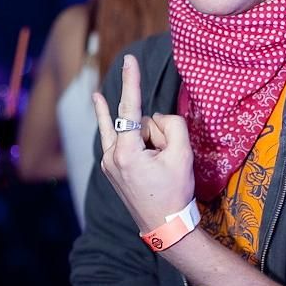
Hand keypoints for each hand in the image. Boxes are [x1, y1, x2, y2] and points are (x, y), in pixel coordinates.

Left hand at [93, 54, 194, 231]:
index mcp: (125, 153)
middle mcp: (110, 156)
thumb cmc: (175, 192)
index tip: (128, 59)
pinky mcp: (109, 167)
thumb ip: (173, 125)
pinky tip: (102, 103)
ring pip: (132, 132)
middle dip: (158, 133)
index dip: (131, 80)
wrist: (164, 227)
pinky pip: (122, 138)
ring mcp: (107, 162)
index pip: (130, 108)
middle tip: (167, 160)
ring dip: (149, 140)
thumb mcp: (183, 155)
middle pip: (139, 123)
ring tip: (159, 167)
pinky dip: (123, 128)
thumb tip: (157, 118)